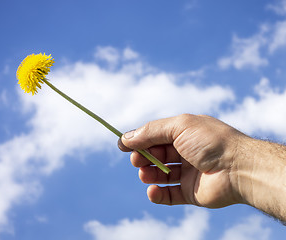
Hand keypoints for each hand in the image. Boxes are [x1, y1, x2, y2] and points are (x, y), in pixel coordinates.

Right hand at [119, 114, 245, 207]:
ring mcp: (188, 173)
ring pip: (159, 175)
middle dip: (142, 158)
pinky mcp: (191, 192)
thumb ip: (150, 132)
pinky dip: (157, 194)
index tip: (122, 146)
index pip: (155, 136)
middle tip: (136, 161)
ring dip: (147, 175)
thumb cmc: (210, 141)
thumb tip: (125, 138)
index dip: (138, 140)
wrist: (238, 168)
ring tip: (145, 174)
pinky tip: (153, 191)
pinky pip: (169, 195)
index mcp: (184, 133)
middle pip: (155, 155)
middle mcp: (185, 152)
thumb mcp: (178, 126)